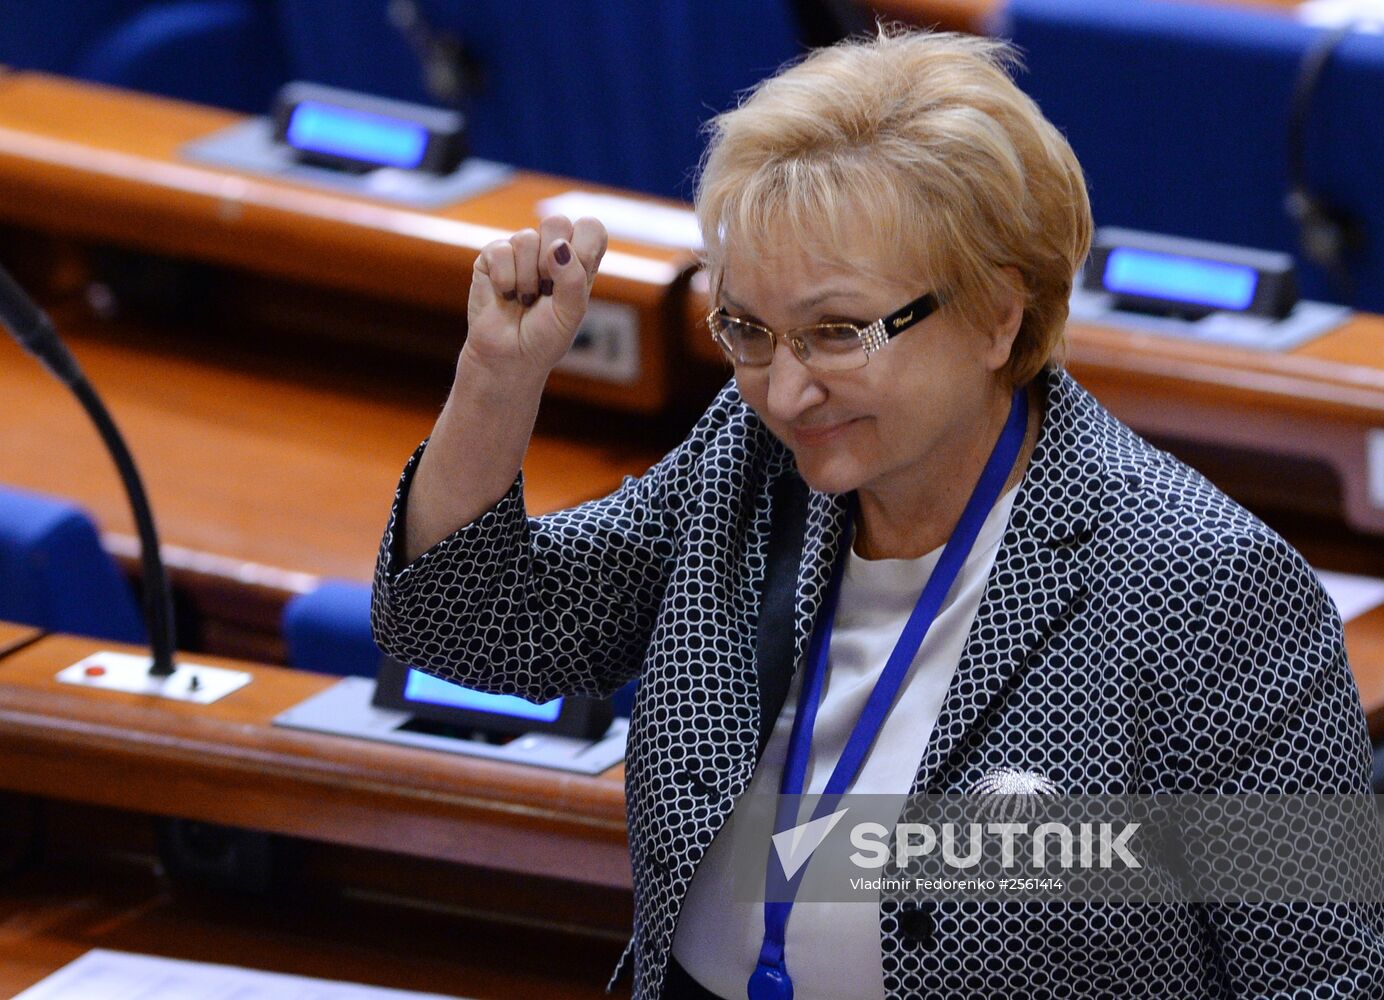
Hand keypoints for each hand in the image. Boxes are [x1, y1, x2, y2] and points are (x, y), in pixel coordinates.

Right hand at [462, 214, 607, 377]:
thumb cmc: (544, 338)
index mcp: (577, 260)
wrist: (509, 358)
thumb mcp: (571, 313)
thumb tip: (558, 246)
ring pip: (526, 238)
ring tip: (526, 299)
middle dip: (551, 262)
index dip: (584, 244)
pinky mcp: (492, 257)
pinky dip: (505, 280)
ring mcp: (520, 252)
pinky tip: (506, 295)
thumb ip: (573, 278)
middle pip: (556, 221)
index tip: (577, 272)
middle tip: (547, 290)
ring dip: (527, 279)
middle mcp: (549, 250)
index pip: (589, 227)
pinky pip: (500, 250)